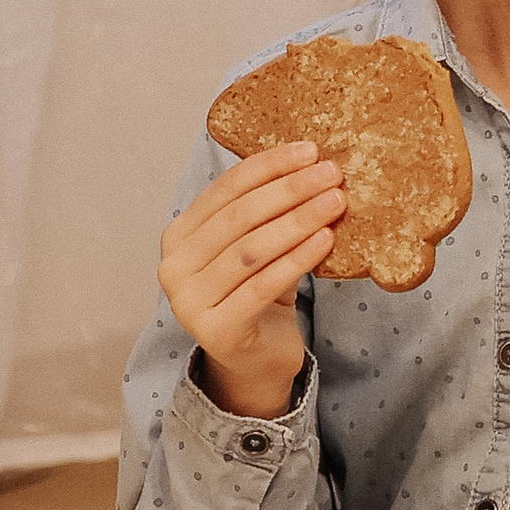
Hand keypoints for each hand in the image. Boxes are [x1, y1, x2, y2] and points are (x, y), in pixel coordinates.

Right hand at [161, 143, 343, 417]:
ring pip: (252, 250)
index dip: (269, 166)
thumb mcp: (255, 243)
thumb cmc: (257, 291)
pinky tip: (326, 240)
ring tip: (336, 202)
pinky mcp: (215, 331)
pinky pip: (262, 286)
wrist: (254, 359)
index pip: (225, 189)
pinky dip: (297, 259)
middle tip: (331, 174)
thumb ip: (265, 209)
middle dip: (289, 190)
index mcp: (179, 235)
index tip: (309, 150)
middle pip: (239, 217)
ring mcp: (189, 302)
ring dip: (298, 221)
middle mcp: (173, 267)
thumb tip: (311, 161)